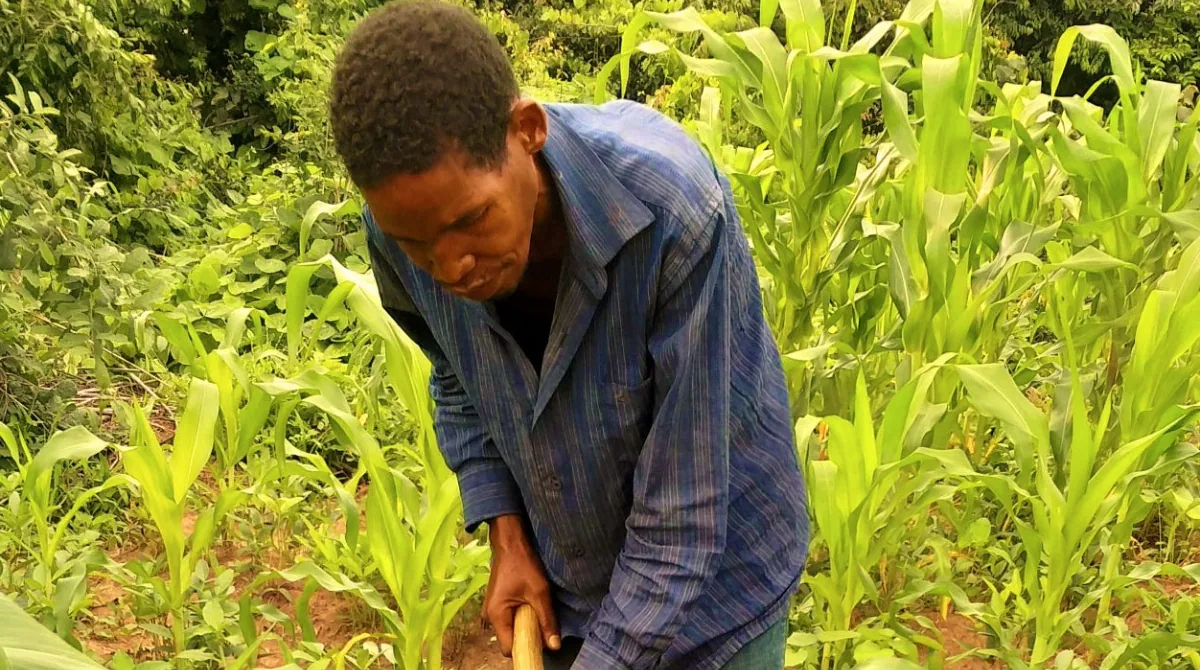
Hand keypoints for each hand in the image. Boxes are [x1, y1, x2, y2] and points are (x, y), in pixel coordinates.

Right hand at [483, 514, 561, 655]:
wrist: (511, 543)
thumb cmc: (523, 564)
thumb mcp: (540, 593)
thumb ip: (547, 620)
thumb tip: (555, 646)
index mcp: (496, 615)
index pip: (508, 648)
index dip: (525, 648)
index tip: (541, 643)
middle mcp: (490, 616)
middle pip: (509, 639)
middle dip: (526, 636)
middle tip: (542, 624)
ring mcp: (492, 609)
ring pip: (510, 629)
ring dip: (525, 625)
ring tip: (536, 611)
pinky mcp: (497, 603)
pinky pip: (509, 619)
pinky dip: (521, 616)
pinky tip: (530, 605)